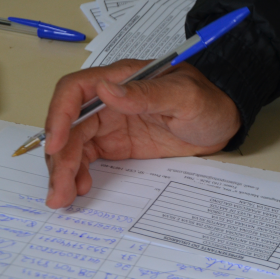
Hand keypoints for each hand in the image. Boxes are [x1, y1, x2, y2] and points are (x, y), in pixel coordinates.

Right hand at [43, 59, 240, 208]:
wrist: (224, 121)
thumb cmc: (209, 101)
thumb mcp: (184, 96)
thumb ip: (147, 93)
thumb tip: (107, 90)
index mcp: (120, 80)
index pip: (75, 91)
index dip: (59, 116)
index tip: (55, 144)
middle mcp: (109, 101)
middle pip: (68, 126)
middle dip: (59, 157)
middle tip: (58, 188)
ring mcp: (110, 124)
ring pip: (74, 145)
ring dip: (63, 171)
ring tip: (61, 198)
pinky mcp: (117, 144)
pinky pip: (88, 158)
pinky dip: (78, 173)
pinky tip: (78, 188)